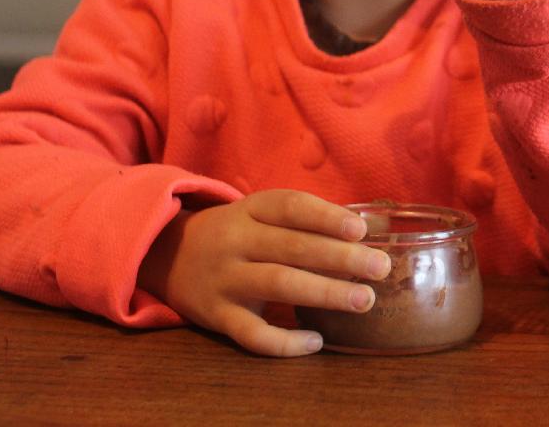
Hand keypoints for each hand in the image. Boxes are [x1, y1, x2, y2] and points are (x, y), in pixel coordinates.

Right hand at [135, 189, 391, 357]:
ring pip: (277, 284)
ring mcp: (225, 279)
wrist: (167, 255)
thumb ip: (305, 221)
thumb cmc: (237, 233)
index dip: (327, 217)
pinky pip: (251, 333)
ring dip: (325, 292)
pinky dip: (284, 342)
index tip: (361, 230)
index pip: (291, 207)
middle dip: (341, 258)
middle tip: (380, 268)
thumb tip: (370, 231)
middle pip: (292, 247)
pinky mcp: (216, 316)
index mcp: (252, 210)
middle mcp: (236, 241)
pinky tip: (316, 342)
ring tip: (364, 300)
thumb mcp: (261, 214)